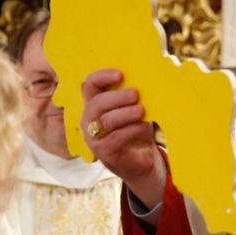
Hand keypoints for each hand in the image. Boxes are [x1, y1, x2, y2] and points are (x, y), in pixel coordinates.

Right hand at [81, 69, 166, 207]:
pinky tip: (143, 126)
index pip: (91, 84)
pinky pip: (116, 138)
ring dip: (125, 113)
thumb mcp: (134, 108)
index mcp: (95, 102)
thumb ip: (133, 95)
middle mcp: (89, 118)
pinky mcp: (103, 152)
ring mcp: (93, 137)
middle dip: (117, 97)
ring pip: (106, 121)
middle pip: (97, 103)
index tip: (120, 74)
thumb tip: (146, 78)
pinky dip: (131, 130)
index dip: (102, 77)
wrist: (140, 159)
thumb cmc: (135, 128)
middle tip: (135, 94)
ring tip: (141, 110)